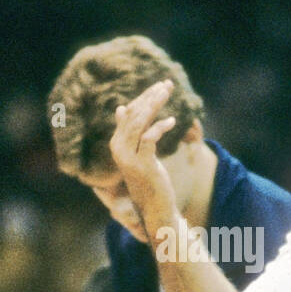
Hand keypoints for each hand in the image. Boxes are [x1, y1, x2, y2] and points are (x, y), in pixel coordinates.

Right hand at [110, 79, 180, 234]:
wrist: (154, 207)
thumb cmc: (148, 178)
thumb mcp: (138, 152)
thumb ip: (130, 131)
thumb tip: (120, 108)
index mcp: (117, 143)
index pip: (128, 113)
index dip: (144, 97)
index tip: (160, 86)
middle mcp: (119, 148)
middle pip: (133, 114)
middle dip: (151, 97)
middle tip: (167, 84)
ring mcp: (129, 157)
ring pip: (139, 123)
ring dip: (155, 105)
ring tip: (168, 93)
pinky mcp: (143, 165)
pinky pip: (150, 138)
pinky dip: (160, 127)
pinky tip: (173, 121)